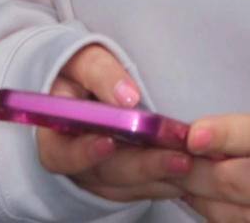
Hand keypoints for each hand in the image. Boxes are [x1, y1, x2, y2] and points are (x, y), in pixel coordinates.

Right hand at [34, 43, 193, 202]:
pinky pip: (144, 188)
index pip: (61, 154)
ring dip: (163, 178)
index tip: (108, 142)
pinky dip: (168, 181)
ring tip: (194, 164)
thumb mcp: (83, 61)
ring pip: (131, 187)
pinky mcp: (121, 182)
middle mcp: (76, 164)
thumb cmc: (81, 70)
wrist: (84, 85)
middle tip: (178, 159)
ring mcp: (99, 177)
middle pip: (107, 174)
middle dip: (145, 167)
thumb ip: (100, 74)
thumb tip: (126, 96)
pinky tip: (193, 171)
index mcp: (56, 134)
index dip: (83, 152)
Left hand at [176, 106, 249, 221]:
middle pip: (231, 181)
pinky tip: (203, 204)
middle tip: (162, 157)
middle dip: (189, 169)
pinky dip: (217, 219)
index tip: (192, 134)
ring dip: (196, 197)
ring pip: (230, 215)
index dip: (224, 134)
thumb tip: (206, 140)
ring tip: (175, 179)